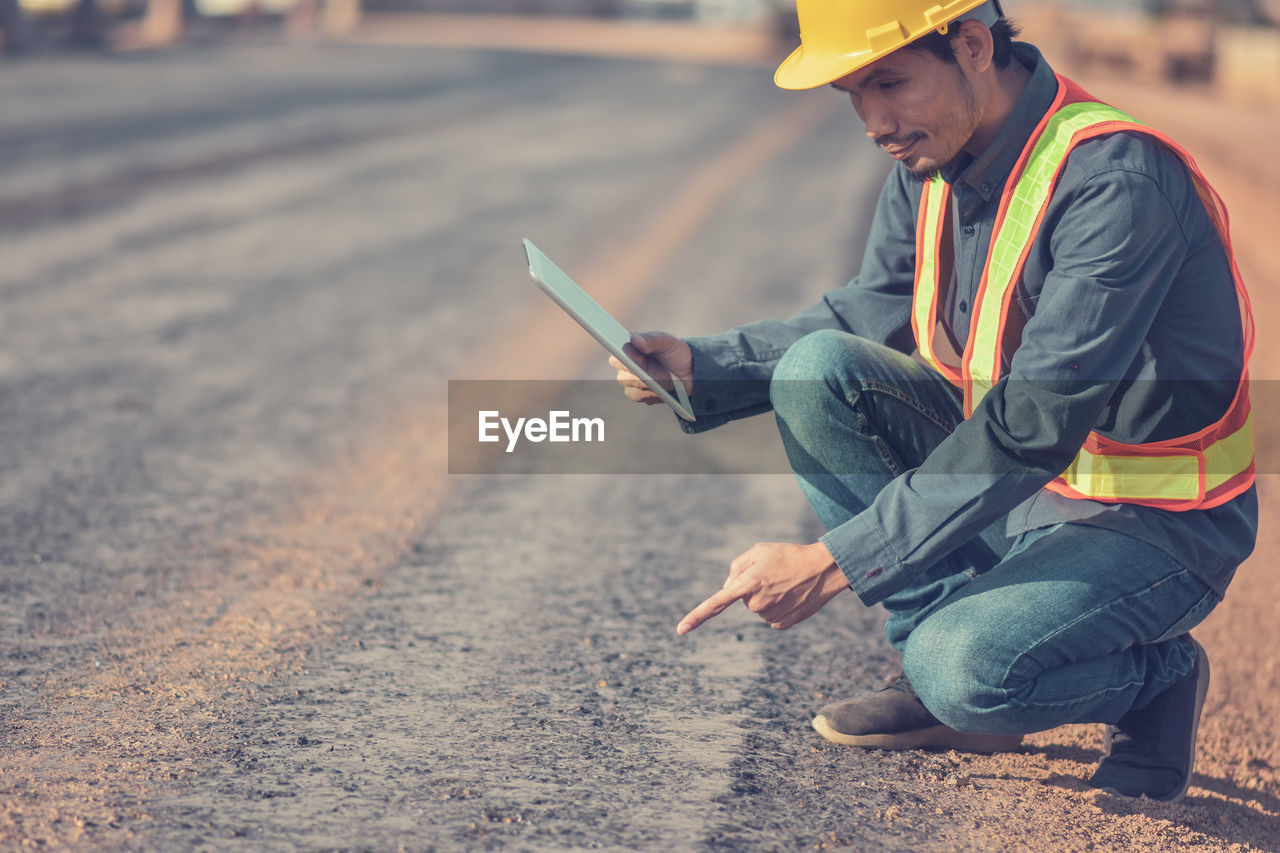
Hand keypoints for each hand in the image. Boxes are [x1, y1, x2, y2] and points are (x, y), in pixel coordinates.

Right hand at [609, 331, 692, 404]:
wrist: (688, 372)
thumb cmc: (675, 353)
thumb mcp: (667, 342)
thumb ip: (652, 340)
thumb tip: (635, 340)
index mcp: (628, 347)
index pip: (615, 351)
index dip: (622, 356)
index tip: (634, 358)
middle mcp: (624, 364)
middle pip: (622, 371)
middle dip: (641, 373)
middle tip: (660, 372)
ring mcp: (628, 380)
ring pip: (630, 385)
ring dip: (649, 383)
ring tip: (666, 380)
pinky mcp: (636, 393)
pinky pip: (638, 395)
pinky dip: (651, 393)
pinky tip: (662, 390)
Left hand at [676, 542, 848, 634]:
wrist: (824, 569)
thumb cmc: (789, 555)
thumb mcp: (759, 550)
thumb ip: (737, 566)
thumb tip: (727, 588)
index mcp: (748, 583)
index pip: (716, 603)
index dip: (696, 617)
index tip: (680, 631)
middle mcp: (756, 604)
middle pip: (741, 598)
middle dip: (751, 587)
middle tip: (772, 574)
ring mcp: (769, 617)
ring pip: (756, 608)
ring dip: (765, 596)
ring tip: (784, 583)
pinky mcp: (781, 625)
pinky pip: (768, 617)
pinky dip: (776, 606)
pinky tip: (790, 596)